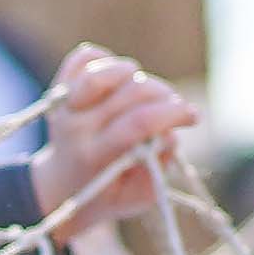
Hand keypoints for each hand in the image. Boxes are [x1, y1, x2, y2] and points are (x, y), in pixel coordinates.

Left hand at [26, 49, 194, 249]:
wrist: (63, 188)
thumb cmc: (110, 193)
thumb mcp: (139, 195)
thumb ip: (159, 168)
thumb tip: (169, 133)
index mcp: (94, 156)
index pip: (138, 122)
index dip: (173, 113)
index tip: (194, 116)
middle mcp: (76, 127)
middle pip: (129, 92)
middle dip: (164, 94)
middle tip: (175, 107)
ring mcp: (65, 106)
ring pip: (105, 70)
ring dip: (136, 75)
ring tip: (147, 93)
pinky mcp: (60, 89)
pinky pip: (84, 58)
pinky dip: (107, 60)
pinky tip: (121, 77)